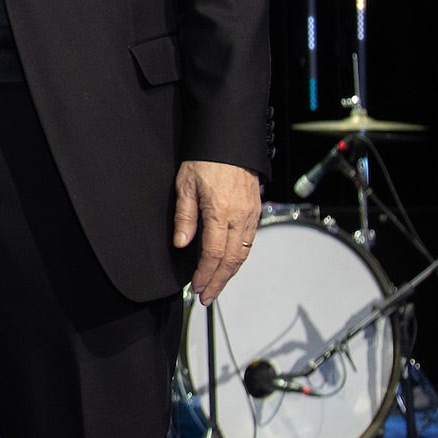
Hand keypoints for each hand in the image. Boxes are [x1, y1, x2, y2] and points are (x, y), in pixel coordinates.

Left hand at [174, 159, 261, 304]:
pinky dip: (239, 258)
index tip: (197, 288)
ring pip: (243, 254)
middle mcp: (240, 217)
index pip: (213, 254)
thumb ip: (184, 217)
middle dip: (218, 282)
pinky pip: (249, 242)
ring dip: (229, 273)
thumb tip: (181, 244)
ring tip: (216, 286)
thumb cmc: (205, 159)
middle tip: (207, 297)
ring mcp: (251, 215)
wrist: (230, 141)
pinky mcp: (256, 211)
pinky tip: (228, 264)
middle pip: (231, 260)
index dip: (205, 275)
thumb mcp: (185, 185)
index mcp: (221, 212)